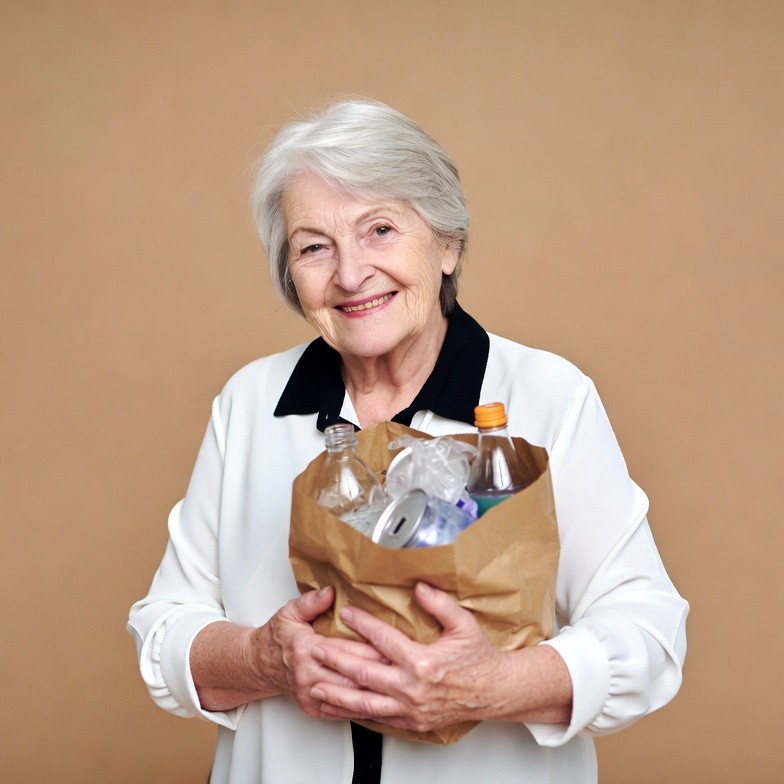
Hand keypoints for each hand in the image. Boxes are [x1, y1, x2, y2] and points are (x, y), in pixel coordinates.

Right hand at [252, 586, 384, 719]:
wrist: (261, 664)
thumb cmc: (278, 637)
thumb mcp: (290, 612)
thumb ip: (311, 601)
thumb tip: (330, 592)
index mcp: (304, 650)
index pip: (343, 651)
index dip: (369, 650)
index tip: (390, 648)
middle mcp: (307, 676)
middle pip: (350, 677)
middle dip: (378, 673)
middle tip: (401, 668)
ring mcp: (310, 696)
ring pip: (349, 698)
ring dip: (373, 692)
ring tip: (396, 685)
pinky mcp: (313, 709)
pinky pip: (341, 711)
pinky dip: (361, 707)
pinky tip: (379, 702)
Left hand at [308, 582, 511, 731]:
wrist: (495, 691)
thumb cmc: (480, 658)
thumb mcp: (463, 624)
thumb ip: (439, 604)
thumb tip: (418, 586)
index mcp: (423, 662)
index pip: (384, 640)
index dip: (362, 624)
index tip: (347, 613)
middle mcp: (412, 688)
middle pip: (365, 673)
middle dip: (337, 661)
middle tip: (315, 650)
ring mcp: (410, 708)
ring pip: (365, 703)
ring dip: (337, 694)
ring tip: (316, 686)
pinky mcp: (412, 721)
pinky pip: (378, 718)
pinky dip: (356, 713)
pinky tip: (342, 707)